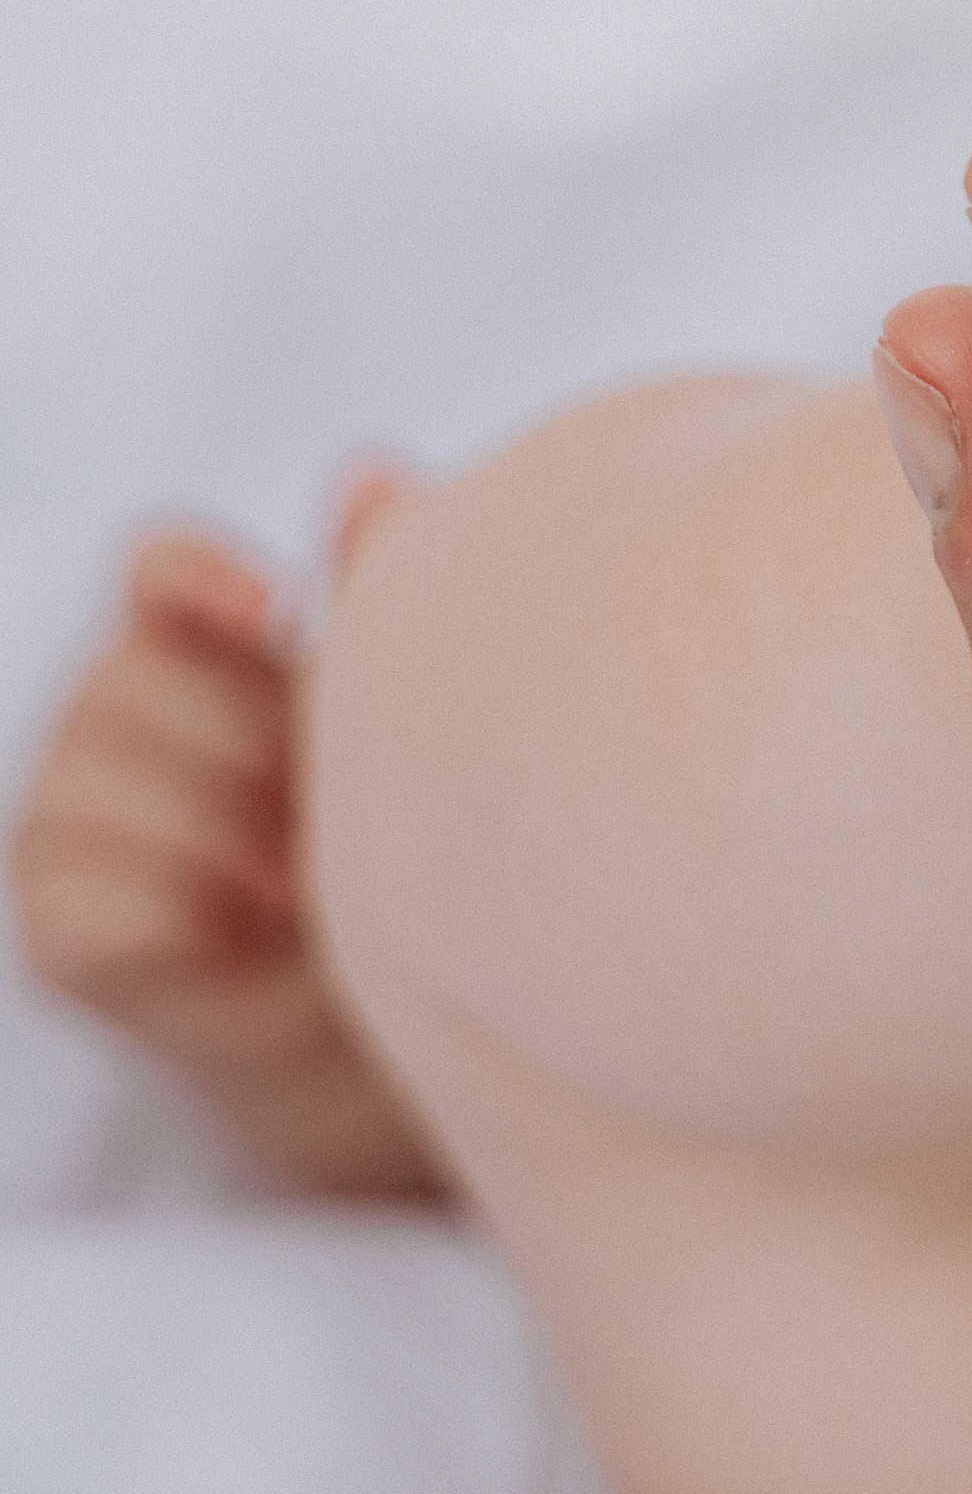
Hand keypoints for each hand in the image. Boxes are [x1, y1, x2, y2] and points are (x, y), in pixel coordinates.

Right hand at [12, 483, 444, 1197]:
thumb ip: (376, 600)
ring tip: (308, 879)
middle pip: (147, 680)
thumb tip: (374, 475)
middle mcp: (111, 712)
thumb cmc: (391, 844)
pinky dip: (196, 916)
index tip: (274, 605)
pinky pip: (107, 898)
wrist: (384, 1018)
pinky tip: (256, 929)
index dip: (200, 574)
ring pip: (117, 785)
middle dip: (260, 748)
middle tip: (329, 814)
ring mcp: (65, 815)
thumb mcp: (388, 722)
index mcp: (199, 641)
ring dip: (235, 837)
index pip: (159, 568)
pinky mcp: (59, 924)